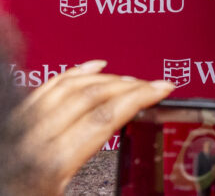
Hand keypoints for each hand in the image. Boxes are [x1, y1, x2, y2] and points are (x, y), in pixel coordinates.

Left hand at [11, 60, 174, 194]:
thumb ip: (100, 188)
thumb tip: (131, 181)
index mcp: (51, 164)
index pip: (105, 115)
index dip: (140, 96)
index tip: (162, 88)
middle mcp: (33, 138)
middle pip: (91, 94)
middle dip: (129, 84)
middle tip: (153, 85)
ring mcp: (19, 127)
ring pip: (69, 85)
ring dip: (105, 77)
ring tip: (130, 79)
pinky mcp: (12, 123)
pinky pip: (46, 87)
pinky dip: (73, 73)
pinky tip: (91, 68)